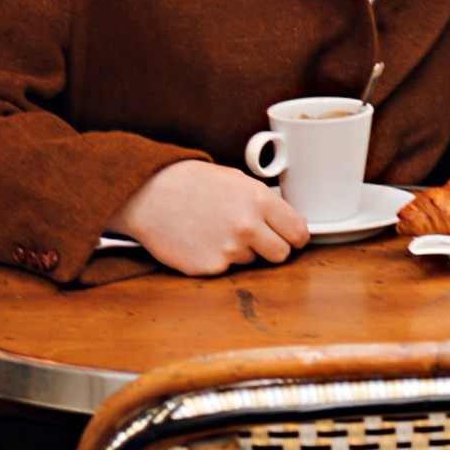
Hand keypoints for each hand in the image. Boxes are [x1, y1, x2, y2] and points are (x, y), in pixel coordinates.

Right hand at [107, 161, 307, 274]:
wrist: (151, 195)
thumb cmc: (193, 184)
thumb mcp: (237, 180)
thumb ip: (265, 203)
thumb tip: (288, 223)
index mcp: (259, 201)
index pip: (298, 232)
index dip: (295, 237)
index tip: (291, 238)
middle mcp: (247, 227)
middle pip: (281, 254)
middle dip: (272, 248)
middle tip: (255, 237)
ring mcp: (228, 251)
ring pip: (252, 261)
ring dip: (242, 252)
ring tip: (217, 230)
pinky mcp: (209, 268)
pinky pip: (227, 269)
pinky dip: (218, 259)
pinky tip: (203, 241)